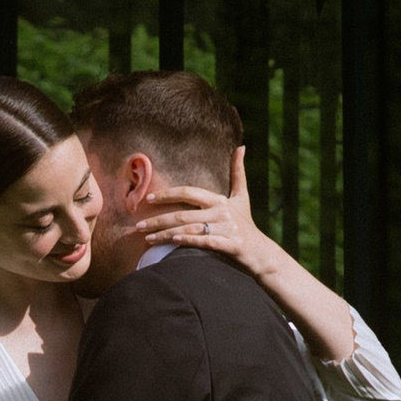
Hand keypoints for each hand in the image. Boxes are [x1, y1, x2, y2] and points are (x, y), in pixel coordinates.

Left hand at [132, 145, 270, 273]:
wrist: (261, 252)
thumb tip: (241, 147)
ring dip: (166, 234)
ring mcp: (226, 229)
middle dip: (159, 220)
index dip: (168, 194)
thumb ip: (238, 172)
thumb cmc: (247, 224)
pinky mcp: (230, 245)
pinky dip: (189, 241)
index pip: (189, 192)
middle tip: (139, 226)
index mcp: (219, 200)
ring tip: (147, 239)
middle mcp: (222, 212)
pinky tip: (174, 242)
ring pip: (190, 229)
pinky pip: (205, 241)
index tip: (148, 198)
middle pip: (184, 214)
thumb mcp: (242, 197)